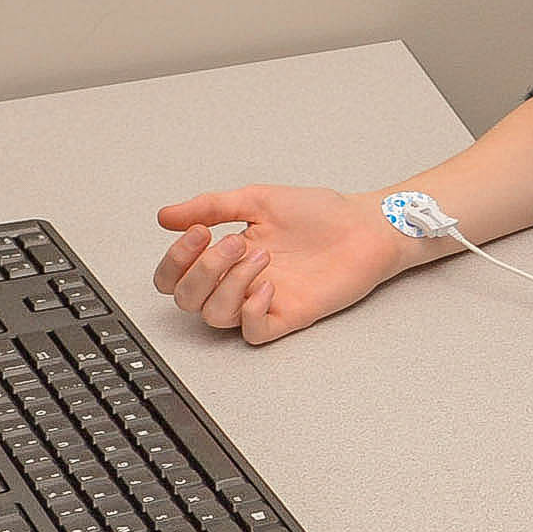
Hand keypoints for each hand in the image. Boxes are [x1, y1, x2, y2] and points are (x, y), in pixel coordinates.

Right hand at [152, 185, 413, 343]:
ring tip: (261, 256)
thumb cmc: (320, 213)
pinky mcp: (288, 316)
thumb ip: (212, 206)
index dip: (175, 260)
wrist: (365, 226)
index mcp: (225, 256)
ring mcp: (262, 301)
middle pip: (187, 299)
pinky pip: (253, 332)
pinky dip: (252, 310)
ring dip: (230, 283)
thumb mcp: (259, 199)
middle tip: (234, 243)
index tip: (198, 231)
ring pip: (215, 316)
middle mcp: (238, 281)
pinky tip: (269, 285)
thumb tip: (167, 215)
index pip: (174, 276)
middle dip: (202, 269)